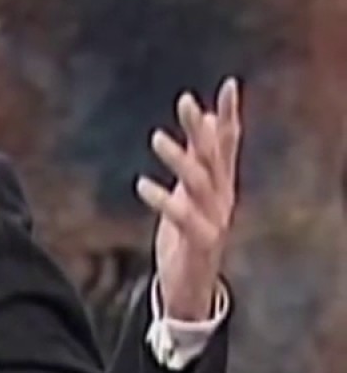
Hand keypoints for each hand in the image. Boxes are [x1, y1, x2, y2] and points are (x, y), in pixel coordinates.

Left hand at [136, 78, 241, 320]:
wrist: (190, 287)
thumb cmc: (188, 234)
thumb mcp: (193, 191)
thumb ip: (199, 158)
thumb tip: (206, 120)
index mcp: (221, 184)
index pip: (229, 143)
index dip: (230, 115)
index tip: (230, 85)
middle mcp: (222, 198)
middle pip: (215, 158)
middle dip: (202, 129)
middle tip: (186, 101)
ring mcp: (214, 221)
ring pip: (200, 184)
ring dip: (180, 160)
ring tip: (157, 138)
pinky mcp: (199, 243)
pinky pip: (182, 218)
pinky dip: (163, 200)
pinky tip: (142, 185)